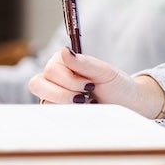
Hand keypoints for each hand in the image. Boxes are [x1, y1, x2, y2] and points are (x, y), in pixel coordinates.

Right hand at [25, 49, 164, 118]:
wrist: (127, 106)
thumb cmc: (116, 85)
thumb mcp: (104, 72)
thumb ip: (84, 62)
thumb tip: (63, 51)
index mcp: (63, 62)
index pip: (50, 69)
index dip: (68, 79)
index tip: (89, 85)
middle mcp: (54, 78)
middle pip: (38, 84)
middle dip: (63, 93)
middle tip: (84, 97)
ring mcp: (53, 96)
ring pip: (42, 100)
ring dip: (65, 104)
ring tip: (84, 103)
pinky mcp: (57, 111)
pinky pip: (50, 114)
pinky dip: (66, 114)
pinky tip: (81, 111)